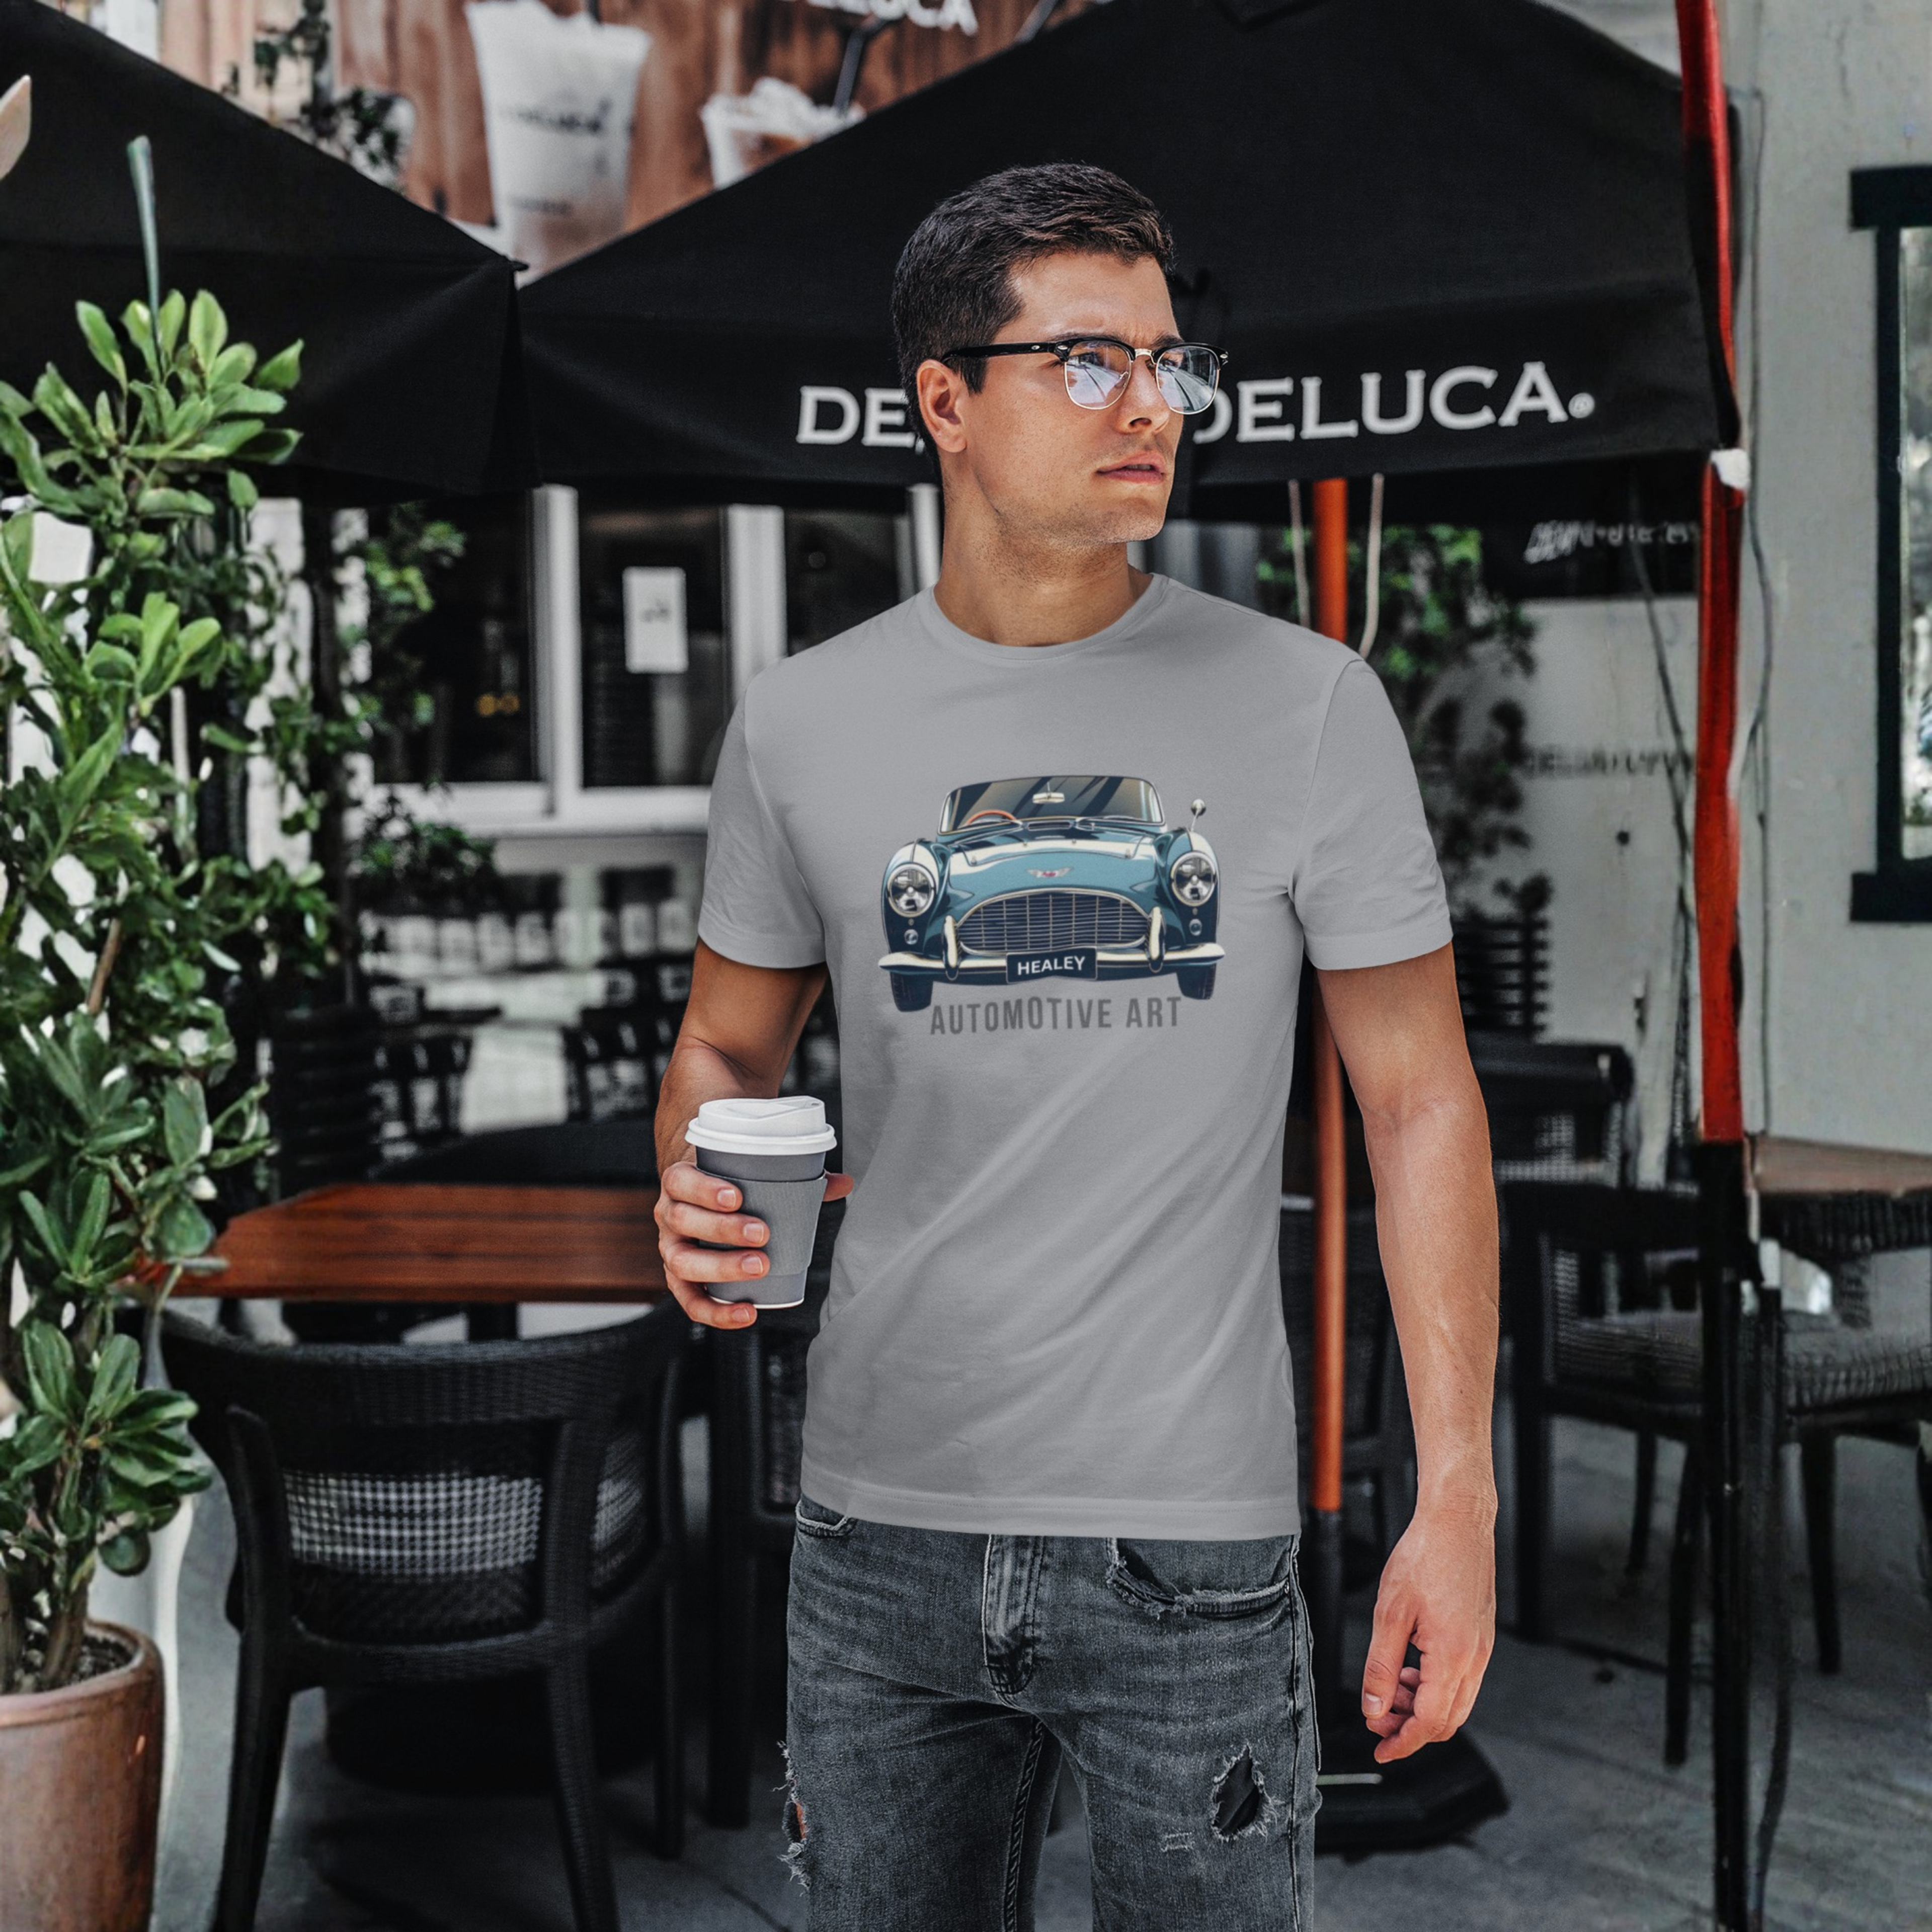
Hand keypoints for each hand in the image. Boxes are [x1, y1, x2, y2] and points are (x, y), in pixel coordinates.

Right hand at [654, 1157, 854, 1329]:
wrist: (696, 1197)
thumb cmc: (727, 1183)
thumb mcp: (748, 1171)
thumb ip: (794, 1176)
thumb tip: (844, 1183)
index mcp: (679, 1182)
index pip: (681, 1182)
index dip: (704, 1190)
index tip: (738, 1197)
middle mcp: (669, 1215)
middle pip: (684, 1222)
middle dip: (722, 1230)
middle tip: (762, 1234)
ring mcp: (671, 1248)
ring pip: (682, 1262)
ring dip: (721, 1267)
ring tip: (760, 1266)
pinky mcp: (679, 1279)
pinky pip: (690, 1301)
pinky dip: (716, 1311)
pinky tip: (747, 1313)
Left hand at [1359, 1494, 1495, 1762]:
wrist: (1457, 1522)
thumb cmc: (1425, 1556)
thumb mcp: (1389, 1614)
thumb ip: (1381, 1668)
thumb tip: (1374, 1710)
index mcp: (1453, 1656)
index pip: (1431, 1722)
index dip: (1403, 1743)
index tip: (1381, 1750)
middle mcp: (1475, 1658)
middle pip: (1448, 1720)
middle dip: (1412, 1729)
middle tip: (1378, 1722)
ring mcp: (1482, 1648)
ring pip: (1456, 1701)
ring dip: (1422, 1707)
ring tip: (1390, 1692)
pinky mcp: (1480, 1636)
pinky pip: (1461, 1679)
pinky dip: (1435, 1686)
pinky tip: (1411, 1670)